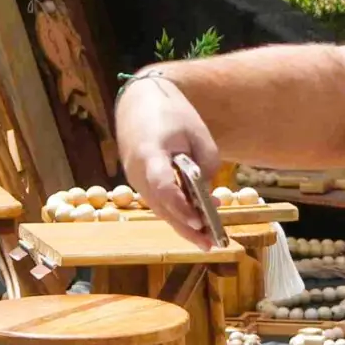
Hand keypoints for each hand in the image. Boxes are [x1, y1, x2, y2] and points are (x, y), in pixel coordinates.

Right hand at [114, 71, 219, 248]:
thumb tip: (207, 193)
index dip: (180, 205)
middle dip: (186, 228)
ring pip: (159, 208)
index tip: (199, 220)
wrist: (138, 99)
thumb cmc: (171, 112)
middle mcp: (137, 170)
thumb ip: (206, 163)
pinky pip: (158, 201)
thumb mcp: (197, 132)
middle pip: (161, 206)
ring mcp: (134, 178)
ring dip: (182, 224)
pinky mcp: (138, 180)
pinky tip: (195, 220)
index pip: (162, 185)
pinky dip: (175, 211)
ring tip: (208, 239)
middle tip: (210, 245)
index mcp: (150, 152)